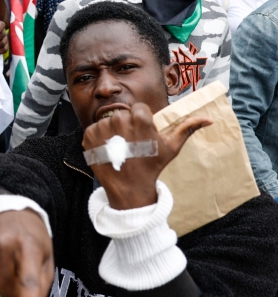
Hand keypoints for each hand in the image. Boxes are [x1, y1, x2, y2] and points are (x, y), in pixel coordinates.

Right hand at [0, 209, 53, 296]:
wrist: (10, 210)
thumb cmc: (31, 239)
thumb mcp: (45, 262)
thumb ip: (38, 292)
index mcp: (29, 246)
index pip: (29, 282)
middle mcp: (3, 241)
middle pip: (5, 290)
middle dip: (13, 289)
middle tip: (17, 271)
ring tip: (4, 264)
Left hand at [82, 104, 209, 209]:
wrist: (129, 187)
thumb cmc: (152, 166)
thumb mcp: (171, 147)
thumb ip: (187, 128)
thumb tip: (208, 119)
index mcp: (140, 119)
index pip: (139, 109)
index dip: (141, 121)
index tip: (143, 134)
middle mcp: (119, 119)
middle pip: (123, 114)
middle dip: (127, 125)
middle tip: (132, 143)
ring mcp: (102, 128)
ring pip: (108, 121)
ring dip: (113, 132)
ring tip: (121, 148)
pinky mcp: (88, 136)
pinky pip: (94, 130)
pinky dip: (99, 139)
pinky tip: (109, 151)